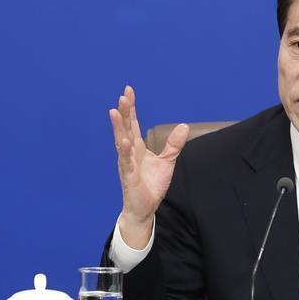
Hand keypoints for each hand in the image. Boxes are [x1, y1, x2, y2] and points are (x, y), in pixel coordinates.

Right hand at [109, 85, 188, 247]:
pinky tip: (125, 141)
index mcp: (137, 148)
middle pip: (125, 128)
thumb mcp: (167, 162)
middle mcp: (129, 153)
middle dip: (123, 112)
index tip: (128, 91)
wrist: (144, 208)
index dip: (130, 108)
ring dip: (118, 127)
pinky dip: (125, 152)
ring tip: (115, 111)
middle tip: (122, 96)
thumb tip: (183, 126)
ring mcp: (127, 164)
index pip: (132, 124)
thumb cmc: (151, 185)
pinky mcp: (128, 177)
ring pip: (121, 142)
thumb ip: (174, 144)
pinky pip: (126, 163)